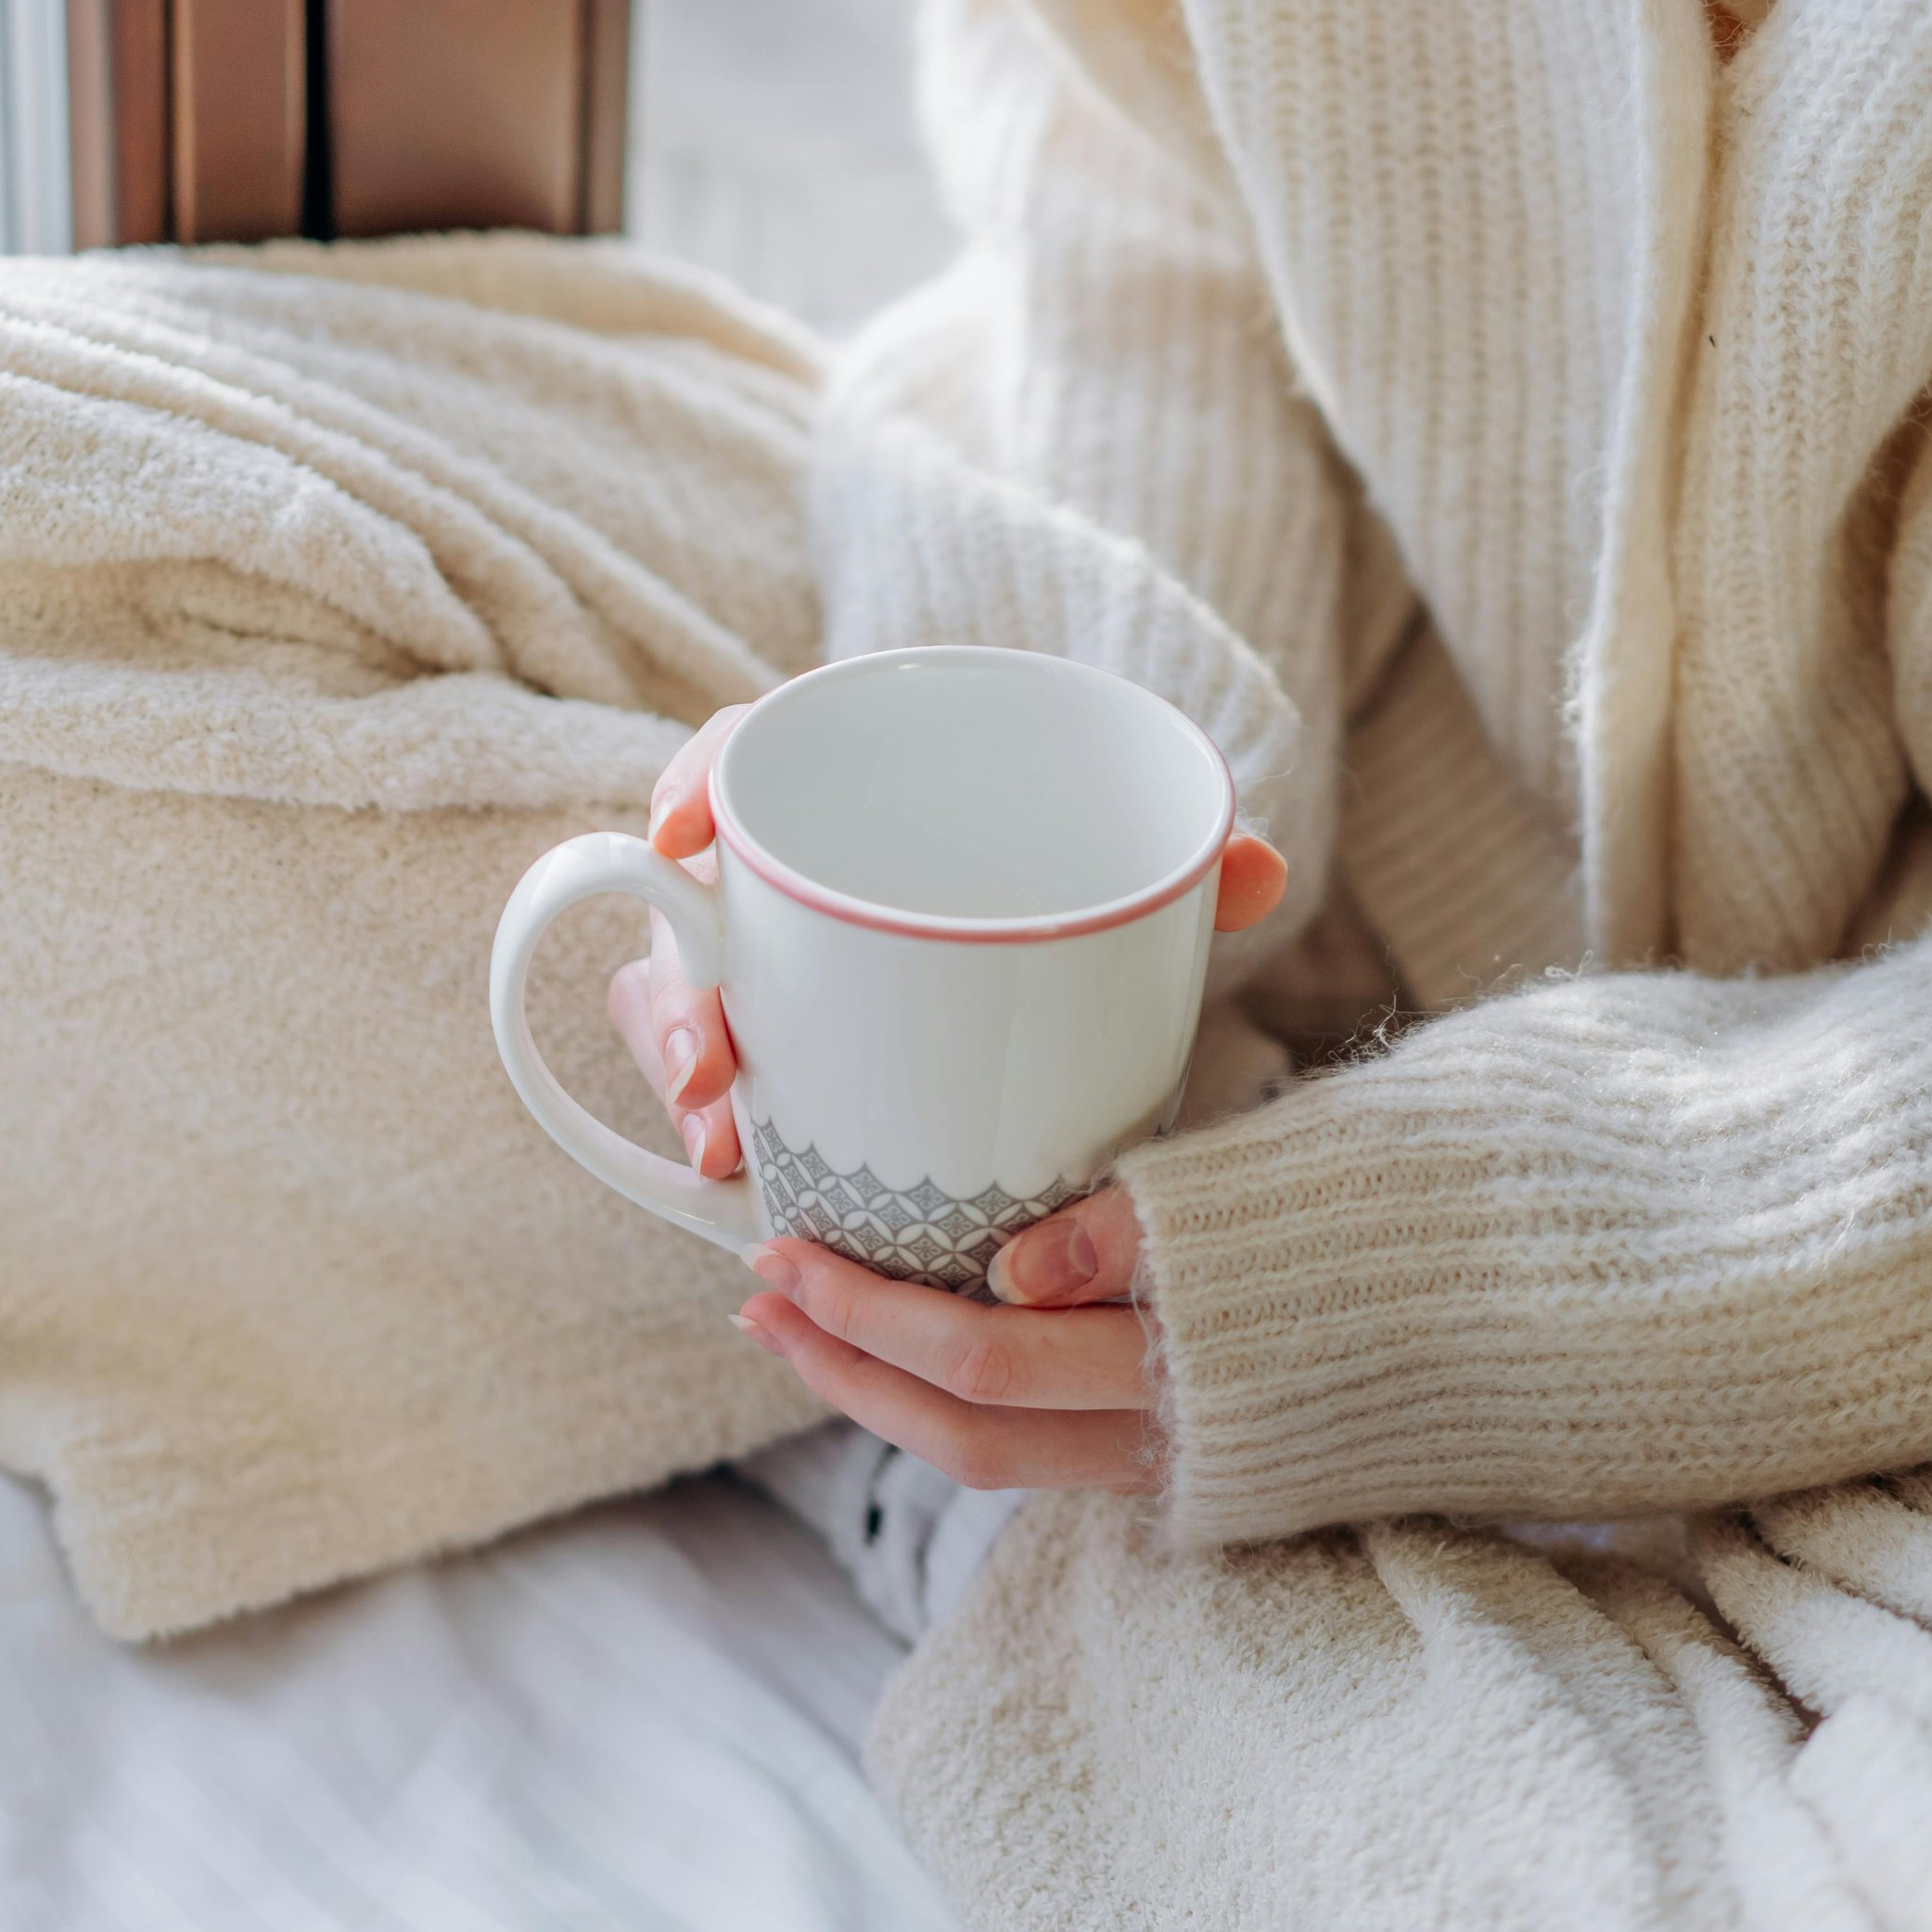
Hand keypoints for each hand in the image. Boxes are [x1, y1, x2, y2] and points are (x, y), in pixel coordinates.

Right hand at [608, 696, 1287, 1487]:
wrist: (1072, 947)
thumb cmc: (1079, 874)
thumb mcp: (1129, 861)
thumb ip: (1182, 857)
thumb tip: (1253, 869)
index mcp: (852, 792)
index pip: (743, 756)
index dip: (696, 782)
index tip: (685, 835)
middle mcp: (791, 878)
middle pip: (690, 911)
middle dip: (679, 991)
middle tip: (712, 1059)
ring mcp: (773, 968)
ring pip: (687, 1007)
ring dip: (685, 1075)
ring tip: (722, 1146)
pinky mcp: (782, 1049)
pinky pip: (720, 1081)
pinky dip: (723, 1126)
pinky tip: (737, 1174)